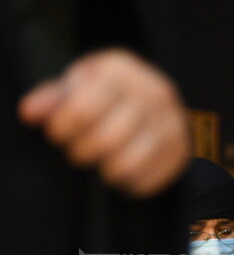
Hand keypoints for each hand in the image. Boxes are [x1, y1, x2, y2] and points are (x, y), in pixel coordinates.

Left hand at [18, 48, 191, 197]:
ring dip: (104, 170)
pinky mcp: (182, 151)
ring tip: (101, 161)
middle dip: (80, 152)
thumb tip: (30, 112)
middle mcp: (155, 93)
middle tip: (77, 150)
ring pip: (127, 165)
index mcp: (122, 71)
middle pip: (105, 141)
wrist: (152, 101)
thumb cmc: (105, 94)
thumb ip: (52, 99)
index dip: (61, 129)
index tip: (58, 133)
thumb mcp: (76, 85)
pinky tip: (124, 169)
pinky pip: (147, 182)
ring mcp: (174, 123)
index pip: (83, 110)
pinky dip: (128, 183)